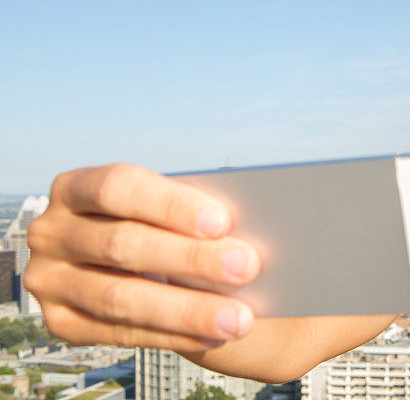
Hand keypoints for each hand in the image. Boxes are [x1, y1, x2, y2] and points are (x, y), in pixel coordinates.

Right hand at [24, 163, 261, 351]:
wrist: (139, 266)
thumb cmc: (163, 225)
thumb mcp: (167, 210)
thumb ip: (191, 215)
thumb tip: (244, 232)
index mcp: (77, 187)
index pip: (119, 187)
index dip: (170, 204)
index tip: (222, 221)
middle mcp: (52, 231)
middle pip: (122, 243)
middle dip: (190, 258)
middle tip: (247, 267)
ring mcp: (49, 280)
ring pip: (119, 297)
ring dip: (186, 310)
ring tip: (238, 318)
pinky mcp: (61, 323)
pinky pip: (117, 334)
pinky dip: (170, 335)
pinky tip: (211, 336)